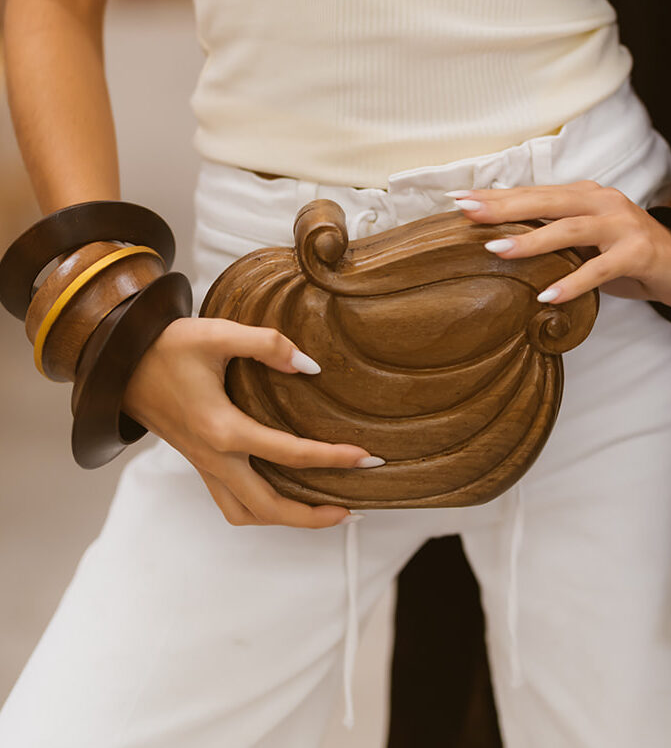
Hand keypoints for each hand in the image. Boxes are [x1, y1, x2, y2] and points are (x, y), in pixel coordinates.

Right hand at [122, 317, 382, 527]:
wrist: (120, 363)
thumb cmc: (165, 347)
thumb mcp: (217, 333)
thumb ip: (267, 344)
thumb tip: (309, 367)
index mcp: (222, 429)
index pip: (291, 454)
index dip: (333, 457)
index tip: (366, 457)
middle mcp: (214, 457)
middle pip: (270, 507)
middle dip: (314, 516)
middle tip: (352, 511)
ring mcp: (204, 465)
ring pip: (247, 514)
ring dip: (285, 521)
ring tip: (321, 513)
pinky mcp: (199, 463)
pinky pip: (230, 504)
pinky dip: (259, 511)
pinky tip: (280, 498)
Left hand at [448, 181, 670, 306]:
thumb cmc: (620, 251)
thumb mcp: (582, 239)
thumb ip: (550, 234)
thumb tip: (497, 242)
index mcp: (583, 195)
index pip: (533, 192)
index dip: (496, 196)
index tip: (458, 200)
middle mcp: (601, 202)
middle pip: (546, 200)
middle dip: (504, 206)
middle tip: (467, 213)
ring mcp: (622, 225)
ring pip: (570, 228)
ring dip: (532, 240)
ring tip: (497, 251)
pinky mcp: (638, 253)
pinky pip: (600, 269)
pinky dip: (572, 282)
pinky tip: (546, 296)